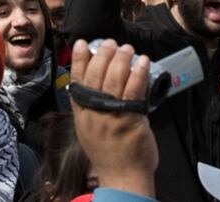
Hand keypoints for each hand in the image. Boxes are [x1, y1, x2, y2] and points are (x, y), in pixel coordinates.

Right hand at [70, 39, 156, 197]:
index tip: (83, 43)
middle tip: (112, 43)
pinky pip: (134, 90)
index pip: (77, 80)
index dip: (79, 59)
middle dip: (104, 54)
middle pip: (96, 75)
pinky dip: (138, 72)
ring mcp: (110, 116)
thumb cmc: (109, 152)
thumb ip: (91, 105)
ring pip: (115, 78)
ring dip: (122, 59)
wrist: (122, 177)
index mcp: (82, 113)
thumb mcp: (89, 128)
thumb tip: (98, 76)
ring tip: (128, 49)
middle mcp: (93, 113)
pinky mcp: (129, 119)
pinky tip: (143, 63)